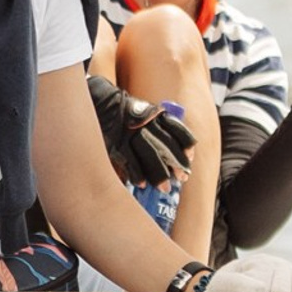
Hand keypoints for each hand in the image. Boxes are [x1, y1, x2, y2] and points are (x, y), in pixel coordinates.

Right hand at [88, 75, 194, 189]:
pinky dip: (137, 174)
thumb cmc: (128, 113)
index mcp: (157, 115)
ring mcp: (131, 134)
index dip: (186, 147)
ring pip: (150, 156)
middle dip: (176, 165)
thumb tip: (176, 150)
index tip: (189, 159)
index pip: (178, 131)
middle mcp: (147, 124)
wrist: (103, 103)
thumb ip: (161, 126)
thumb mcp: (148, 113)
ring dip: (159, 174)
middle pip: (167, 147)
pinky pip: (130, 162)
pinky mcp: (117, 144)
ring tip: (165, 188)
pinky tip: (142, 184)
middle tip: (182, 178)